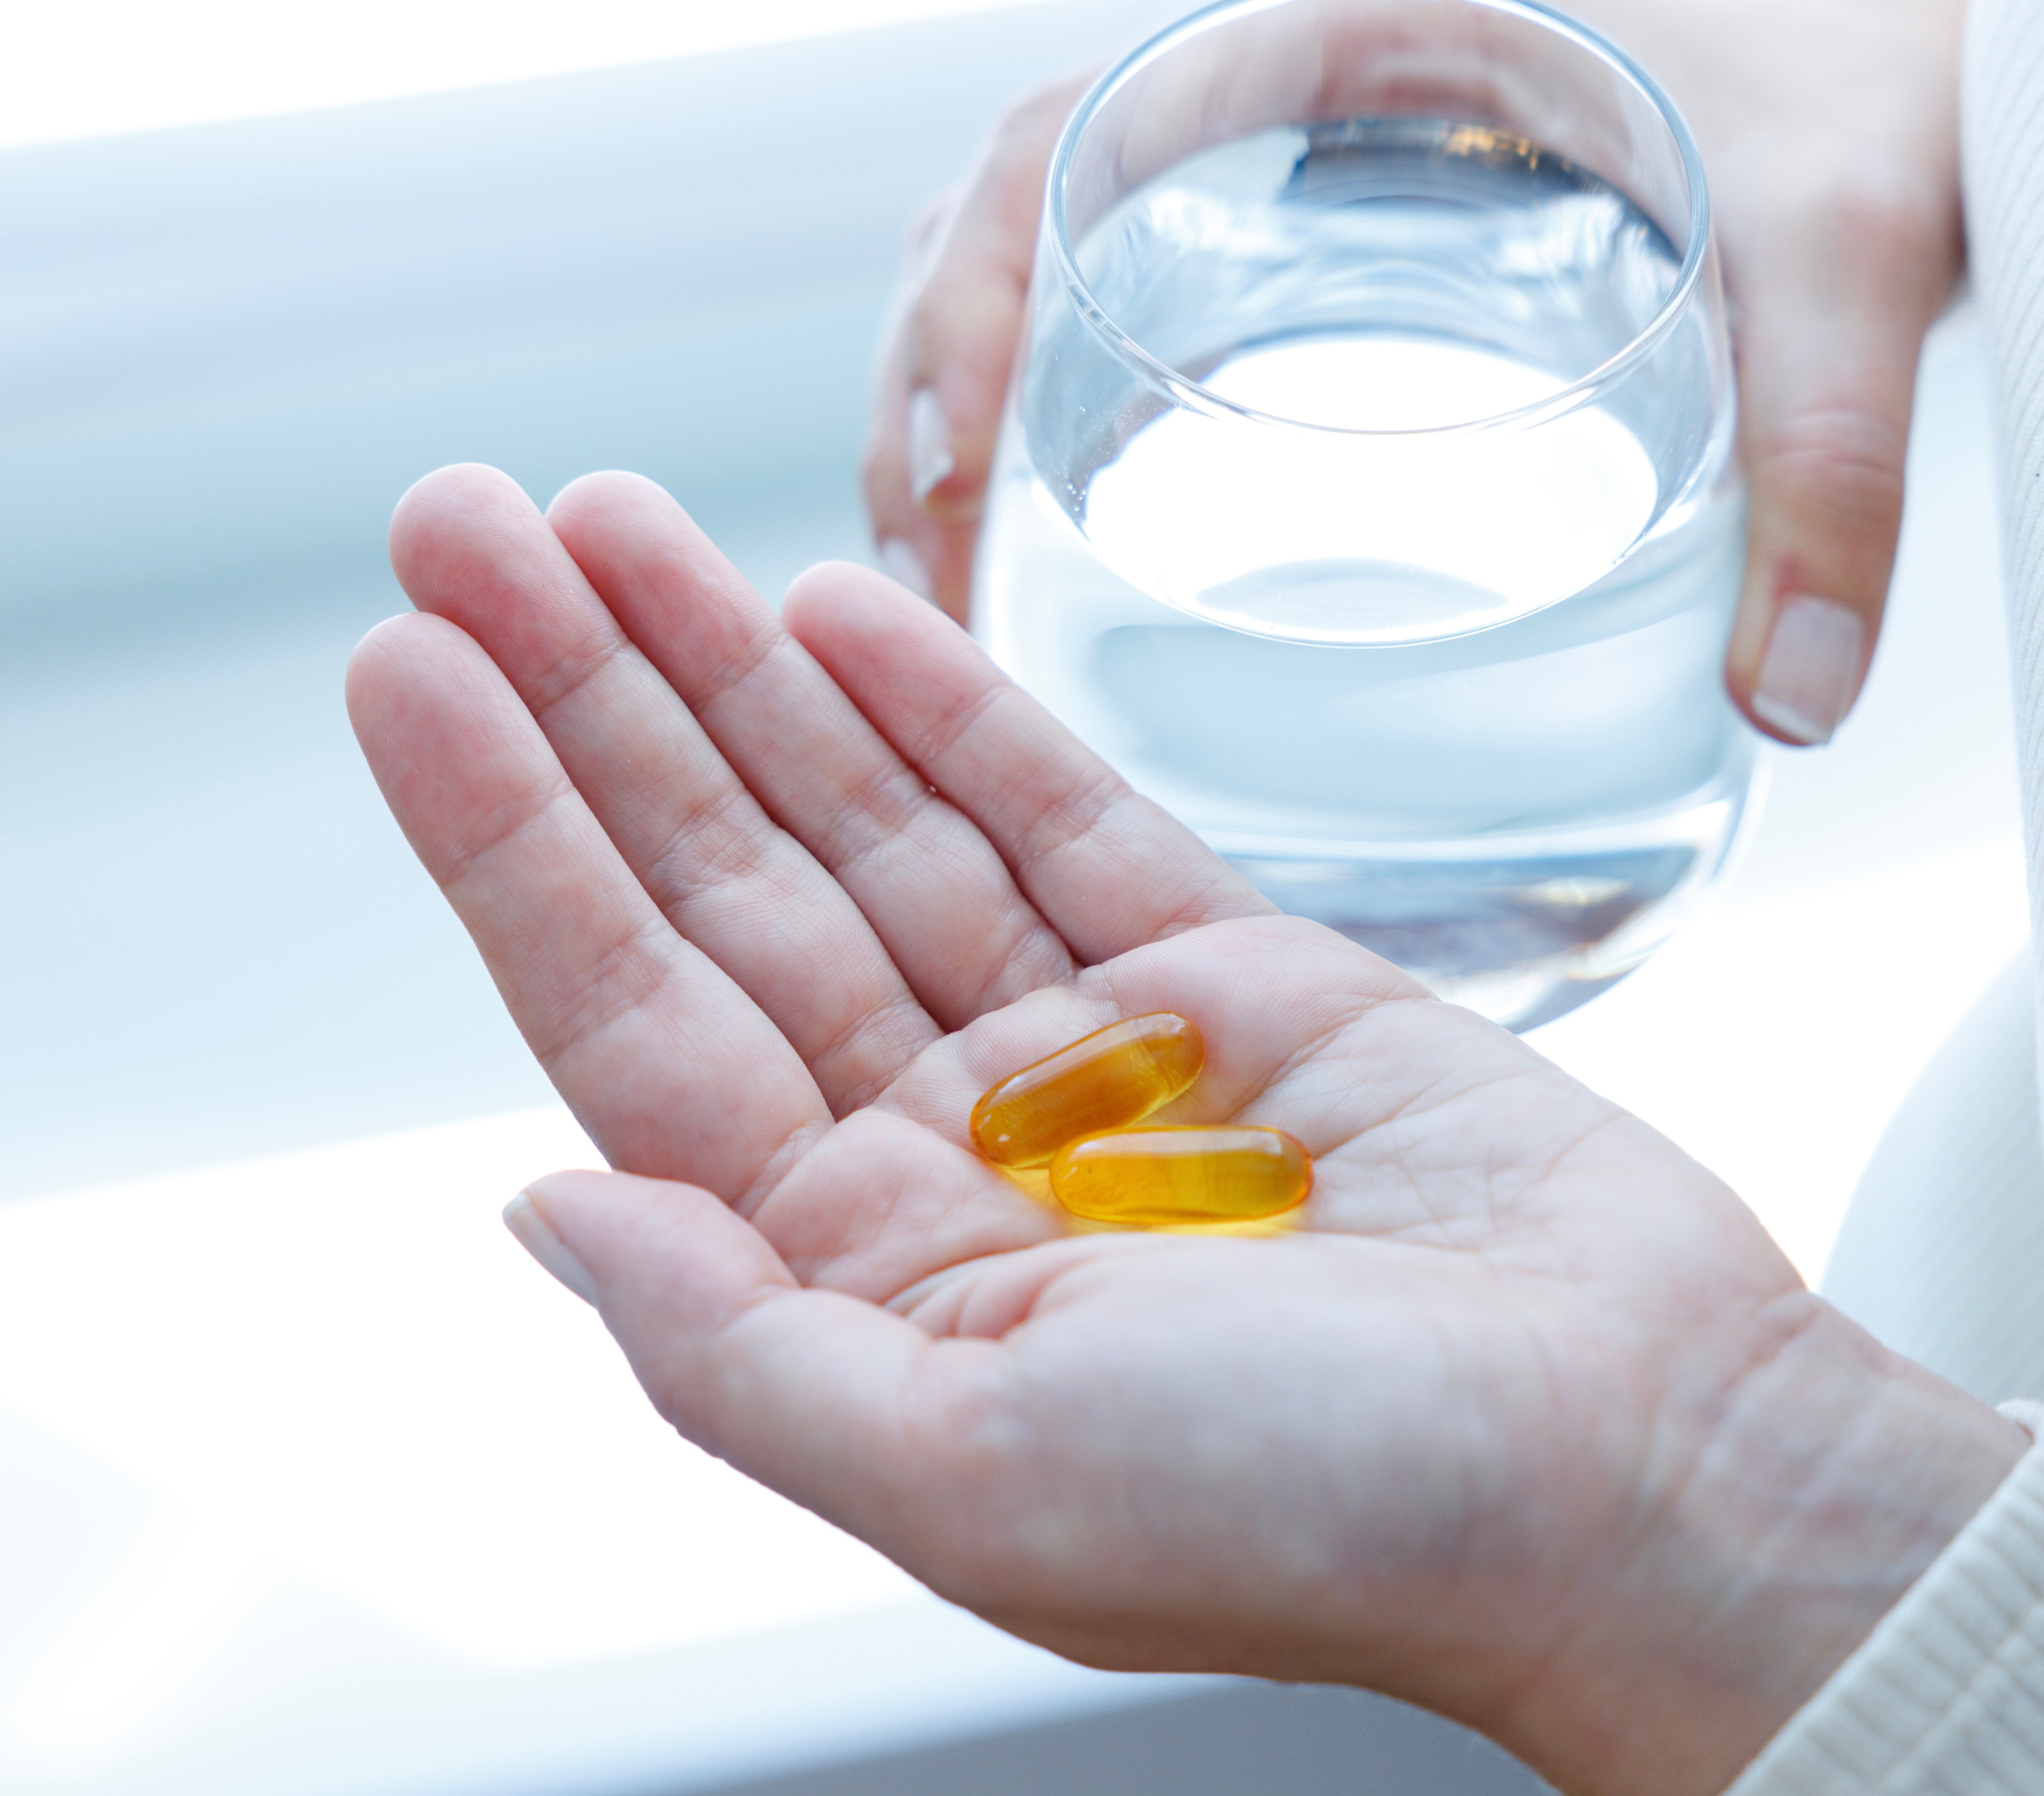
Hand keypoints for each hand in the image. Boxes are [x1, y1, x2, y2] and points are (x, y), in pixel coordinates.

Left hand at [347, 464, 2020, 1795]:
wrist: (1638, 1468)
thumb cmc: (1334, 1520)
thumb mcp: (980, 1481)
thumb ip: (738, 1351)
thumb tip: (541, 1208)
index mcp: (868, 1284)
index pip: (631, 1017)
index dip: (508, 836)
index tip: (405, 668)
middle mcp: (954, 1159)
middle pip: (723, 885)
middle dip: (585, 702)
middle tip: (460, 522)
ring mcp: (1097, 1059)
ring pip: (868, 823)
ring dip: (736, 670)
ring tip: (607, 524)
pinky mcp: (1241, 980)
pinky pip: (1053, 818)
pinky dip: (946, 713)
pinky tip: (841, 603)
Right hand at [863, 0, 1971, 747]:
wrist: (1940, 88)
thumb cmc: (1885, 138)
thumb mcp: (1859, 286)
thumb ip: (1835, 482)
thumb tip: (1787, 712)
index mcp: (1368, 15)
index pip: (1077, 126)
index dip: (976, 293)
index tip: (958, 470)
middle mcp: (1313, 65)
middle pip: (1026, 199)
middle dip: (939, 376)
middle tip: (929, 579)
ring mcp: (1315, 140)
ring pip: (1065, 251)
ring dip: (980, 394)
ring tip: (959, 585)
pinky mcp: (1350, 227)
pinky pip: (1156, 299)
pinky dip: (1079, 408)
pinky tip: (1076, 553)